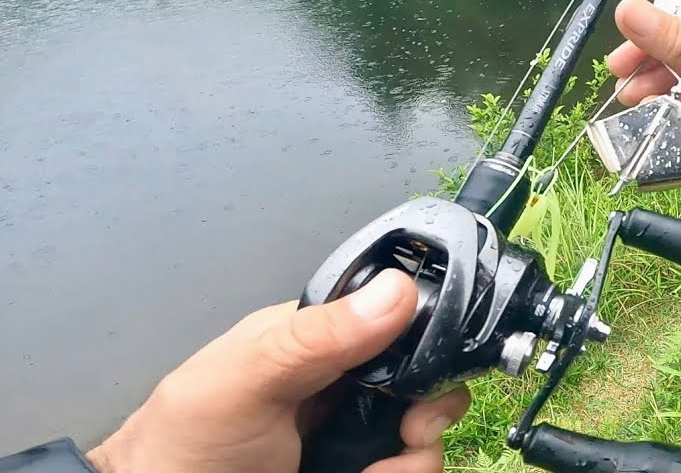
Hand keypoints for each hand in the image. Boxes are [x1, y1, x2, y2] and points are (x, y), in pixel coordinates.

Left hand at [85, 270, 470, 472]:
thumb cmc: (184, 445)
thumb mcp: (244, 381)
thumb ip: (314, 337)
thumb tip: (398, 288)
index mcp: (318, 336)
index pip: (398, 316)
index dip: (425, 341)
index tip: (426, 374)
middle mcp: (345, 380)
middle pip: (425, 377)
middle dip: (433, 405)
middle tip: (409, 432)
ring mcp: (352, 430)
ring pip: (425, 429)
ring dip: (417, 453)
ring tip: (379, 470)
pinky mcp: (358, 466)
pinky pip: (408, 465)